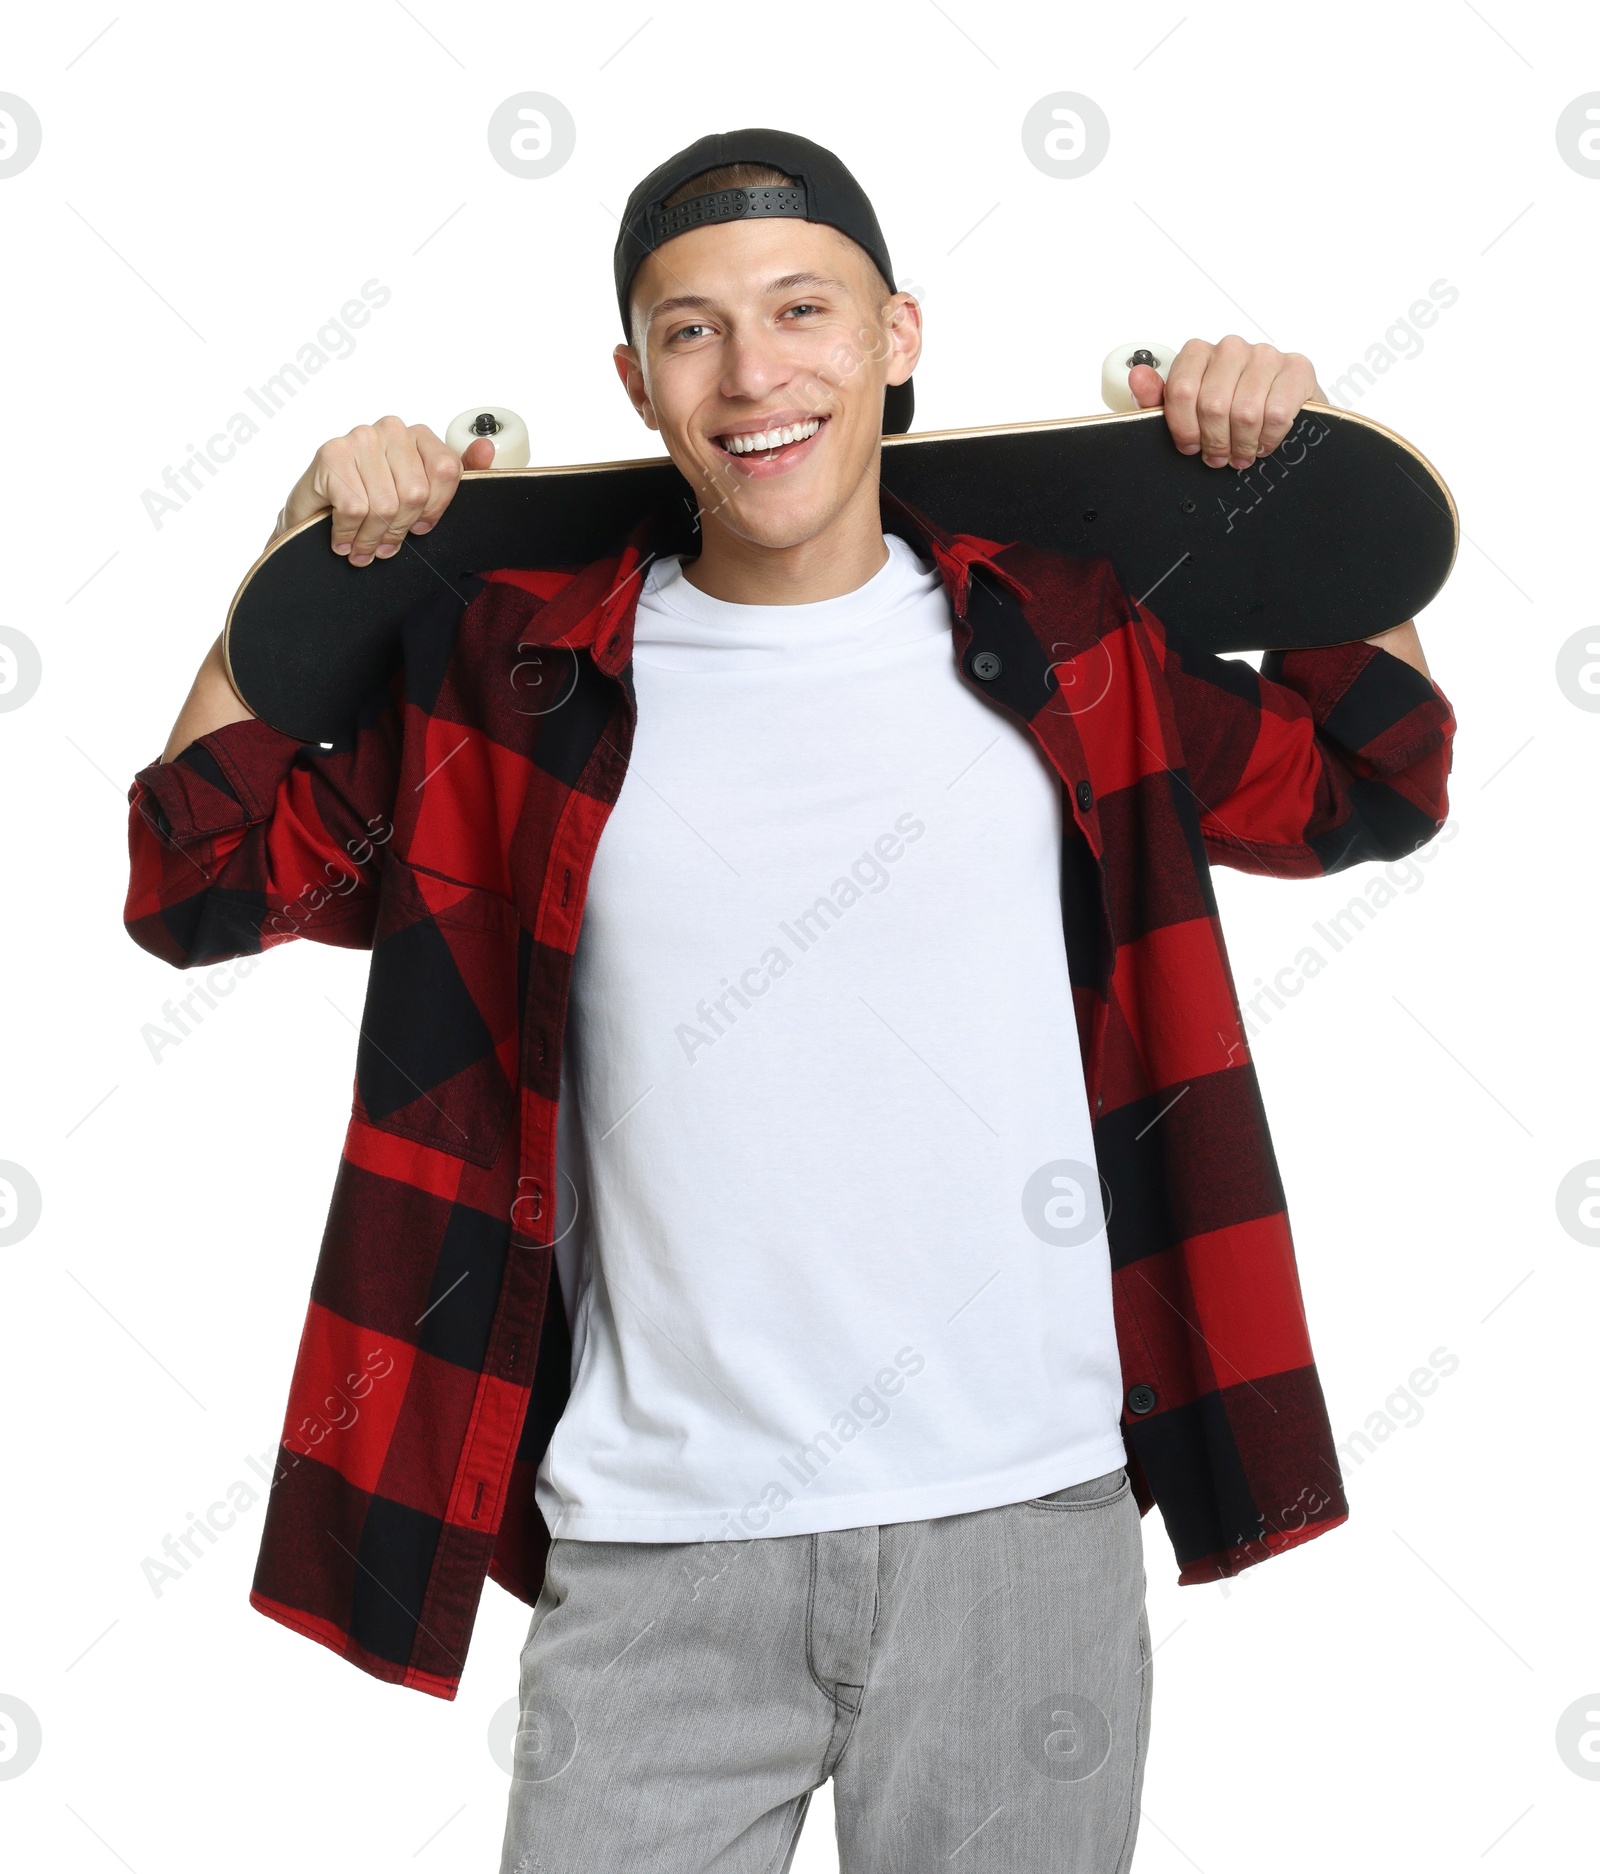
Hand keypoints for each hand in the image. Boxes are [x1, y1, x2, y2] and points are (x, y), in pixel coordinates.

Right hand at [274, 416, 494, 565]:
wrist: (314, 512)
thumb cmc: (371, 501)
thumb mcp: (423, 494)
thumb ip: (459, 474)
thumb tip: (487, 449)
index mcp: (419, 436)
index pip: (447, 470)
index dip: (435, 510)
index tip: (419, 527)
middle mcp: (391, 430)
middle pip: (415, 494)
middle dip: (398, 530)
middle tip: (384, 545)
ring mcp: (359, 438)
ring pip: (384, 505)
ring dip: (371, 538)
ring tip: (362, 545)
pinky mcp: (331, 455)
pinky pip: (354, 509)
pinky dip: (347, 533)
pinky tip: (342, 537)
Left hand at [1128, 337, 1327, 470]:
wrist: (1279, 408)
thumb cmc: (1225, 412)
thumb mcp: (1182, 411)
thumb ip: (1156, 399)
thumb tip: (1138, 376)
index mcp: (1198, 353)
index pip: (1182, 389)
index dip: (1184, 428)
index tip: (1190, 446)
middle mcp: (1231, 348)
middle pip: (1213, 405)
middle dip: (1215, 441)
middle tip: (1219, 456)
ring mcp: (1266, 355)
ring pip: (1245, 412)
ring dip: (1242, 444)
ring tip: (1241, 453)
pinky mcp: (1297, 368)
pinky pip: (1278, 413)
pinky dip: (1268, 438)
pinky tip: (1263, 442)